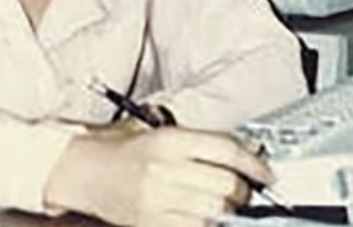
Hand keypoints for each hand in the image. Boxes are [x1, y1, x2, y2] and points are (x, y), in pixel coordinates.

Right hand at [44, 126, 273, 226]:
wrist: (85, 171)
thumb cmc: (127, 152)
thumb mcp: (164, 135)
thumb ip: (206, 142)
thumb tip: (251, 149)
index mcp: (169, 140)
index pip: (226, 150)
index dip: (254, 164)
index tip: (266, 173)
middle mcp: (164, 168)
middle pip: (225, 184)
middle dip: (243, 191)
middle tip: (244, 191)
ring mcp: (156, 199)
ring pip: (214, 211)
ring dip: (227, 211)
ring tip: (223, 205)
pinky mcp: (151, 223)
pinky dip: (208, 225)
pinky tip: (205, 218)